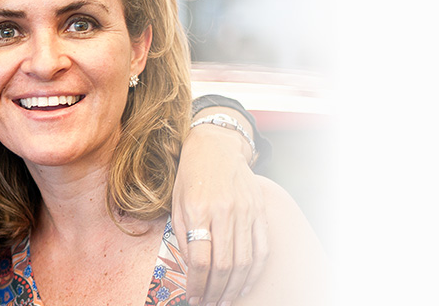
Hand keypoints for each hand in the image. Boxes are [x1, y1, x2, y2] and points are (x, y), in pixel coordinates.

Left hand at [173, 108, 267, 305]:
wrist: (216, 148)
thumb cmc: (190, 178)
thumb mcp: (176, 204)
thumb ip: (183, 237)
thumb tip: (190, 270)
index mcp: (198, 211)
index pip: (199, 258)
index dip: (196, 283)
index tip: (193, 297)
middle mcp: (224, 212)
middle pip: (224, 264)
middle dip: (215, 291)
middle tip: (208, 304)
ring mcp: (245, 212)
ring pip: (244, 261)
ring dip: (234, 287)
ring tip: (224, 300)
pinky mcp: (259, 211)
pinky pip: (261, 249)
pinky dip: (254, 272)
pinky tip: (244, 285)